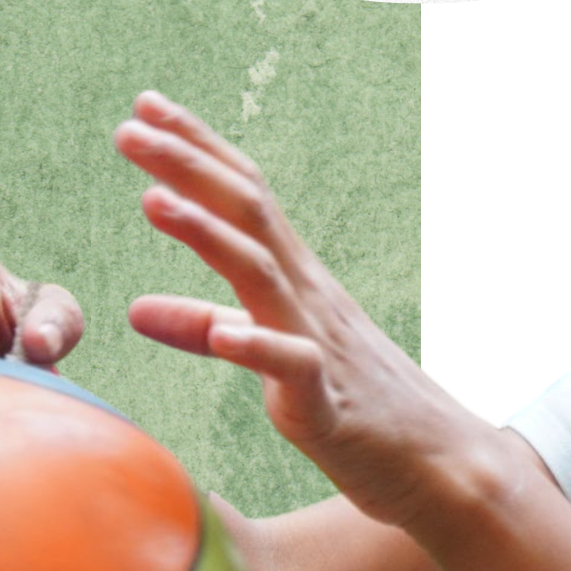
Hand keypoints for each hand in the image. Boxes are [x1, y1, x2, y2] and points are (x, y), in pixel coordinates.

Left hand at [117, 90, 491, 532]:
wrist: (440, 463)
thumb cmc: (354, 404)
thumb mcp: (265, 355)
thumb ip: (201, 325)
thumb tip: (135, 308)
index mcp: (292, 279)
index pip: (242, 195)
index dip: (195, 148)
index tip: (145, 106)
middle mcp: (306, 295)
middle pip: (247, 212)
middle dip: (188, 164)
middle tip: (129, 125)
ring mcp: (319, 344)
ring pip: (262, 274)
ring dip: (206, 233)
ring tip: (153, 200)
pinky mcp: (327, 405)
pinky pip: (293, 368)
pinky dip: (257, 348)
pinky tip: (221, 336)